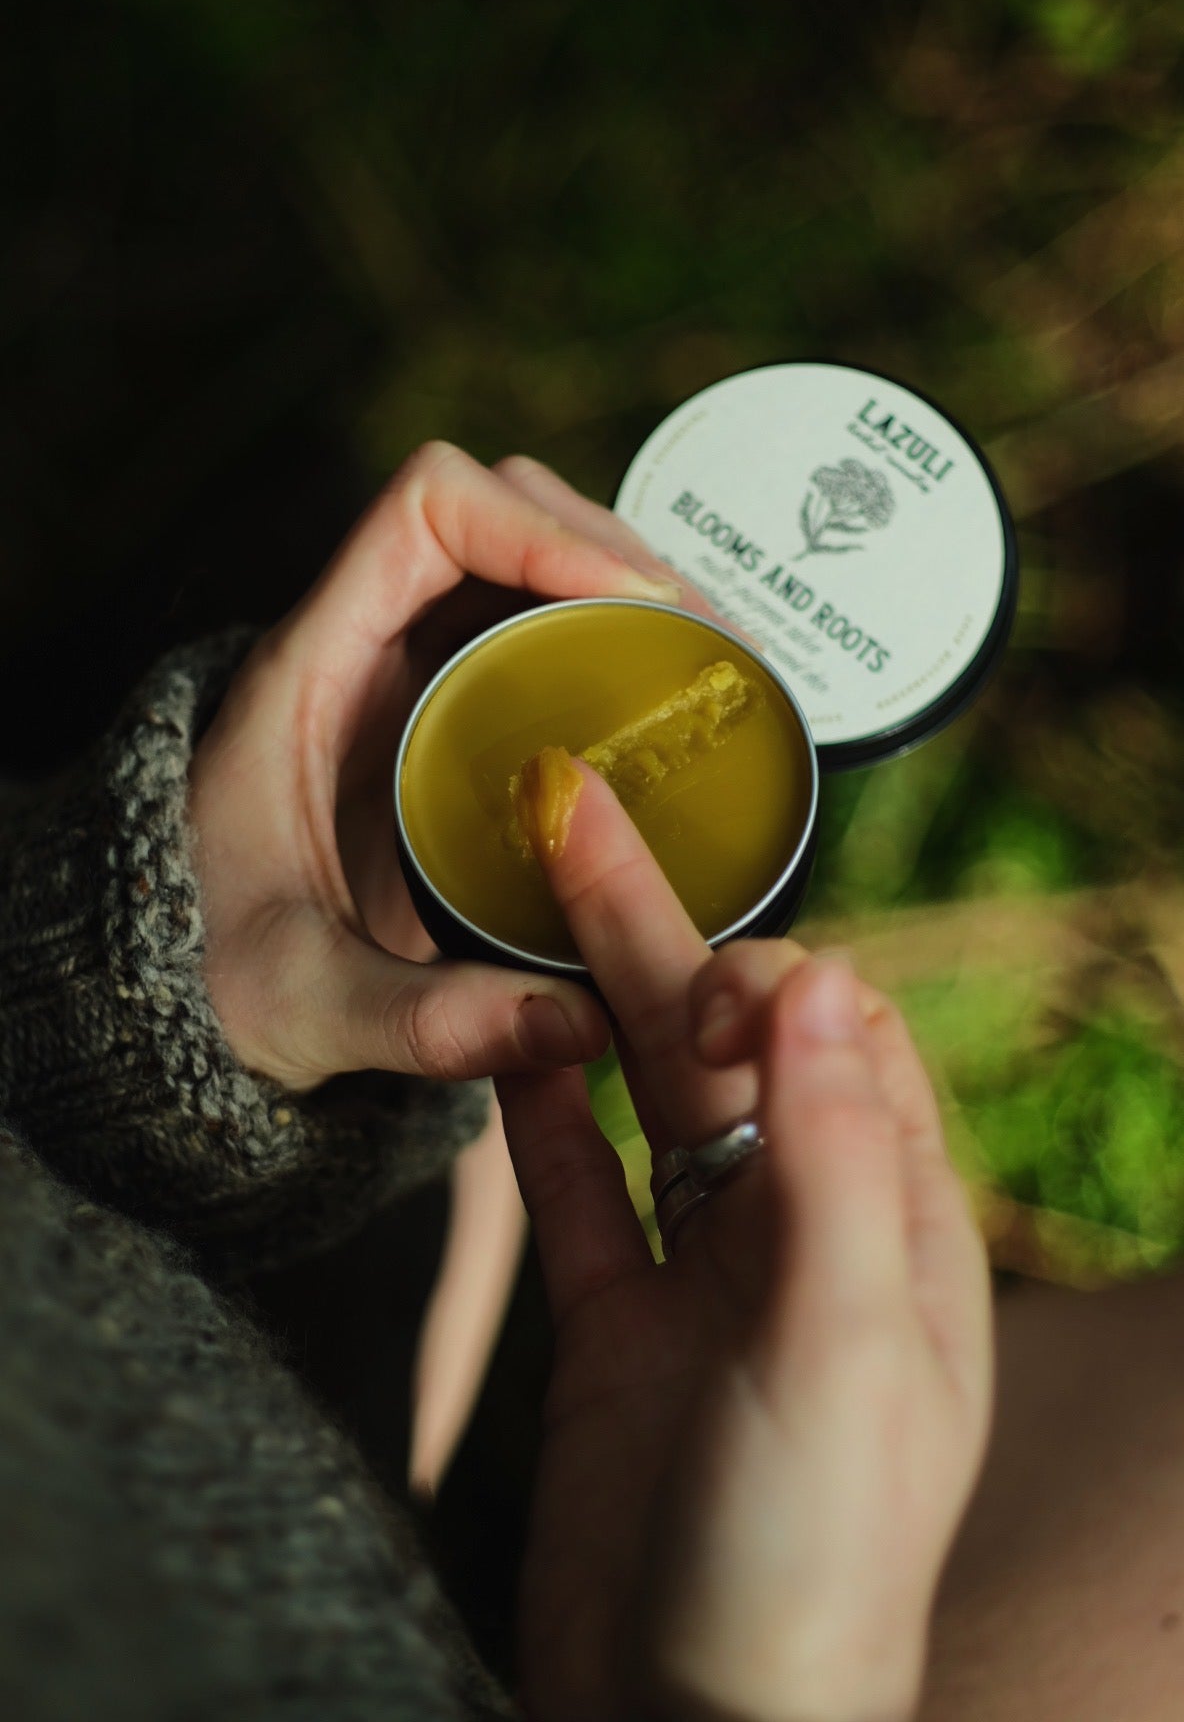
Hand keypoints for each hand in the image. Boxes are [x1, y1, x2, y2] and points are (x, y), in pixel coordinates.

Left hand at [188, 443, 687, 1090]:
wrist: (168, 990)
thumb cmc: (211, 980)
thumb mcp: (313, 1008)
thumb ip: (436, 1022)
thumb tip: (586, 1022)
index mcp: (309, 672)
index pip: (425, 512)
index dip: (538, 529)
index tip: (633, 605)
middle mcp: (359, 646)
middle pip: (499, 514)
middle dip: (612, 552)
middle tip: (707, 639)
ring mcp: (401, 674)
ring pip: (524, 563)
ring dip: (622, 587)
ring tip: (709, 659)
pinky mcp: (438, 718)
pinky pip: (532, 633)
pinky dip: (607, 641)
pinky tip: (665, 700)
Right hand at [498, 760, 992, 1721]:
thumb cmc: (808, 1561)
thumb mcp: (846, 1350)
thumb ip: (837, 1161)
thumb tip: (826, 980)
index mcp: (889, 1227)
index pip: (845, 1040)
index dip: (778, 980)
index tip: (714, 982)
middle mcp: (798, 1232)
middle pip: (725, 1046)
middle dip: (656, 931)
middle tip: (575, 813)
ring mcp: (700, 1275)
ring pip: (646, 1100)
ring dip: (594, 999)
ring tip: (531, 889)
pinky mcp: (617, 1328)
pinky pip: (575, 1193)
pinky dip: (541, 1116)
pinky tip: (509, 1045)